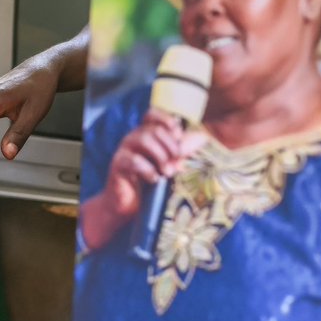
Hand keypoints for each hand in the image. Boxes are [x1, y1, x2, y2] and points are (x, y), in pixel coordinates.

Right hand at [80, 110, 205, 250]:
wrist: (128, 206)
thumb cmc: (150, 183)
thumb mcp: (168, 164)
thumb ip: (181, 151)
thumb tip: (203, 138)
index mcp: (144, 134)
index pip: (152, 114)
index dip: (166, 120)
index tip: (179, 137)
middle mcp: (133, 138)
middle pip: (153, 129)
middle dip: (170, 146)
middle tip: (178, 163)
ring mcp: (124, 150)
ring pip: (143, 139)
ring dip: (161, 156)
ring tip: (168, 172)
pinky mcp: (117, 164)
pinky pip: (133, 160)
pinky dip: (148, 170)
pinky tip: (155, 180)